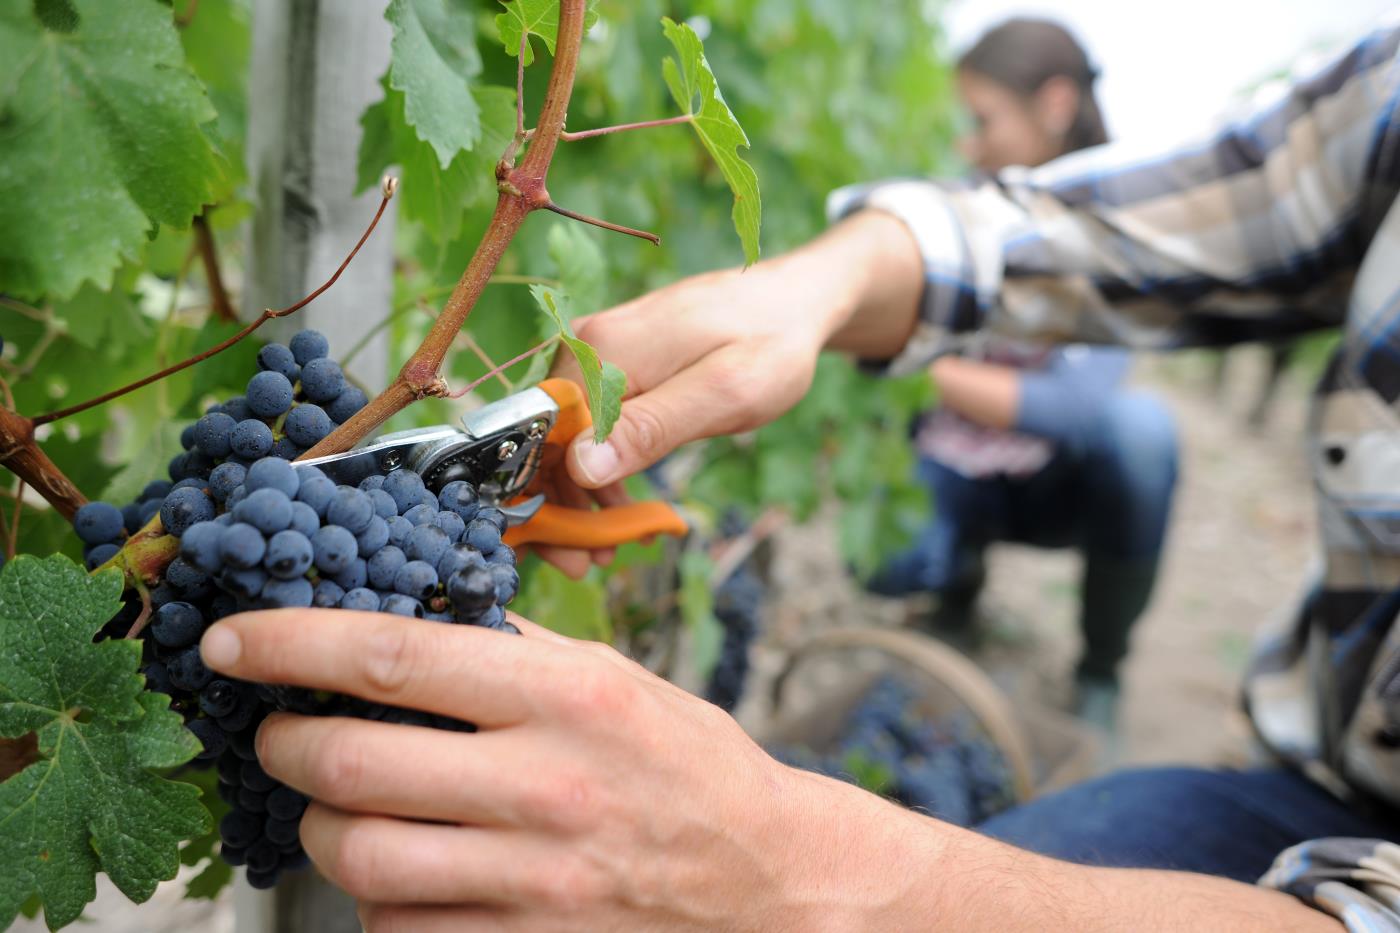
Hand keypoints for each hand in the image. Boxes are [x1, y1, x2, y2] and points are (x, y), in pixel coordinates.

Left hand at [197, 610, 905, 930]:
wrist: (766, 881)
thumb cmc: (689, 765)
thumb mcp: (617, 678)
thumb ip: (516, 648)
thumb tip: (408, 612)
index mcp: (570, 696)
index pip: (397, 657)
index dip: (294, 643)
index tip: (236, 640)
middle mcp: (548, 786)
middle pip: (355, 764)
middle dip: (285, 742)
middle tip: (277, 729)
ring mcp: (534, 880)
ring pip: (361, 856)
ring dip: (320, 824)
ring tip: (334, 801)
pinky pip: (398, 926)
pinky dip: (374, 894)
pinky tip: (399, 864)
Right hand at [540, 210, 925, 576]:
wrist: (794, 301)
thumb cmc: (770, 345)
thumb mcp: (723, 394)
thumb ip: (652, 427)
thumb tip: (582, 465)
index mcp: (602, 350)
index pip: (543, 436)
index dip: (546, 500)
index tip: (574, 554)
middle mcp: (586, 345)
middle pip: (546, 439)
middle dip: (559, 506)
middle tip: (589, 565)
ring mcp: (598, 353)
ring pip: (566, 436)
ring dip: (579, 495)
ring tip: (609, 547)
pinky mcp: (616, 364)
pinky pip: (590, 424)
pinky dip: (601, 468)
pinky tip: (621, 505)